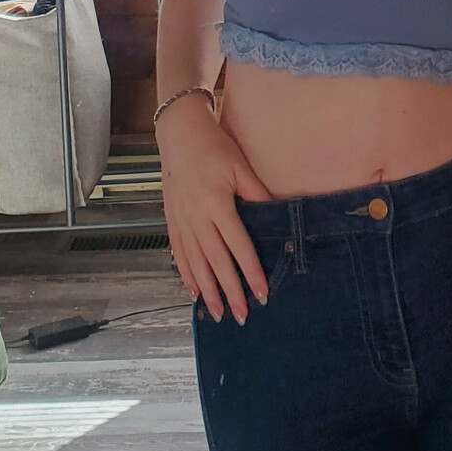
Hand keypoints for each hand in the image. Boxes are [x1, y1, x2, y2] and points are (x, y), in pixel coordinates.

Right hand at [157, 94, 273, 323]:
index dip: (251, 272)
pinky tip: (194, 291)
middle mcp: (196, 217)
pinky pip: (179, 253)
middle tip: (241, 315)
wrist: (179, 134)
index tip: (261, 293)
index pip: (238, 246)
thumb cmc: (214, 148)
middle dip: (230, 291)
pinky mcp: (172, 220)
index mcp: (217, 203)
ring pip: (195, 263)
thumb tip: (279, 215)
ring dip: (208, 290)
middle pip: (216, 262)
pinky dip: (187, 274)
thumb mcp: (241, 167)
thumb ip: (258, 194)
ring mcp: (181, 220)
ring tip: (217, 313)